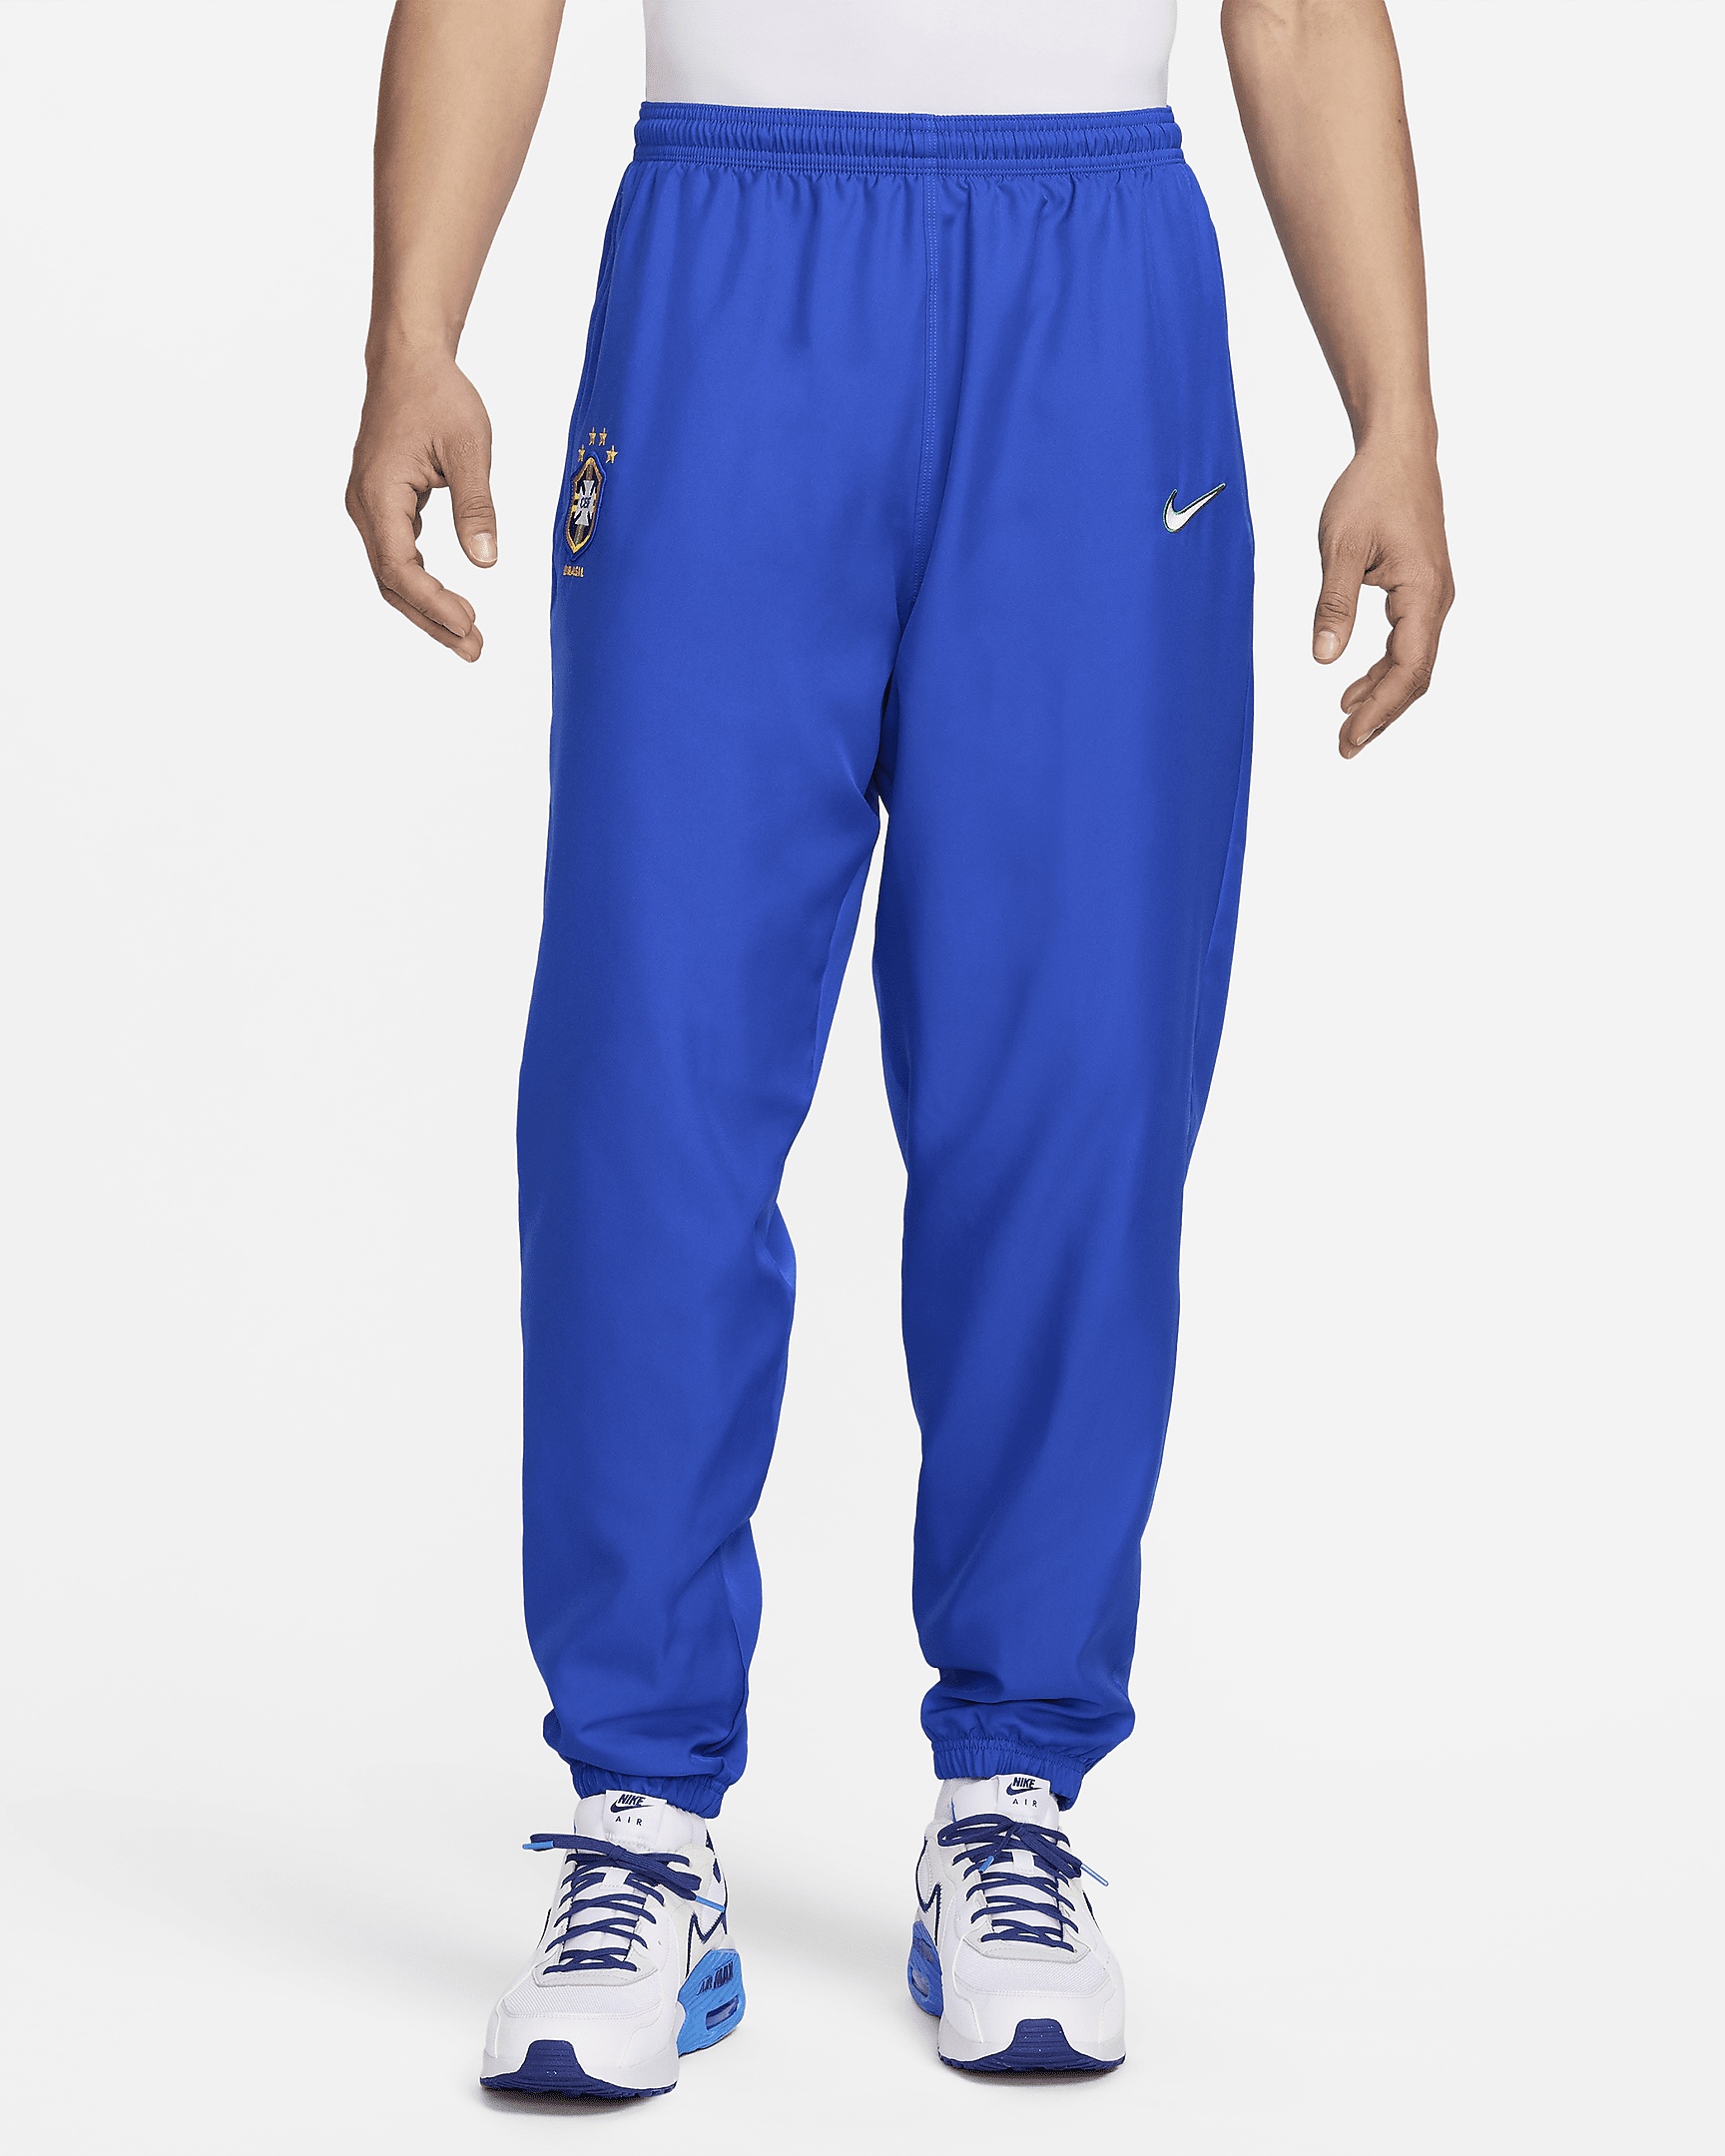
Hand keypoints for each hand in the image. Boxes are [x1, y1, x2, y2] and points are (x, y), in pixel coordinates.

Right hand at [346, 352, 496, 661]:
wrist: (409, 360)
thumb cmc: (439, 395)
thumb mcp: (469, 448)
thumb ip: (476, 506)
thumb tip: (487, 562)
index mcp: (379, 494)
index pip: (399, 568)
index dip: (433, 604)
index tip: (469, 626)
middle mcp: (365, 506)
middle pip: (392, 582)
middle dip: (432, 620)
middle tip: (475, 650)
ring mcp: (369, 507)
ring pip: (393, 573)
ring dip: (428, 608)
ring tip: (468, 636)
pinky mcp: (381, 505)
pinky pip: (397, 556)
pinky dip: (423, 583)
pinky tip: (452, 602)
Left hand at [1313, 439, 1454, 757]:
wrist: (1397, 451)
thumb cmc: (1370, 491)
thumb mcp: (1340, 547)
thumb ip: (1333, 604)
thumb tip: (1324, 658)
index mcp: (1423, 593)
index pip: (1408, 669)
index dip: (1380, 709)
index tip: (1349, 736)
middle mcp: (1436, 600)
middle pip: (1415, 676)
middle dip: (1381, 715)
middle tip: (1345, 747)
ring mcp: (1431, 596)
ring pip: (1411, 663)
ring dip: (1380, 697)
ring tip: (1346, 725)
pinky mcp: (1419, 591)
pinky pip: (1406, 644)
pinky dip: (1381, 671)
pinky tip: (1353, 688)